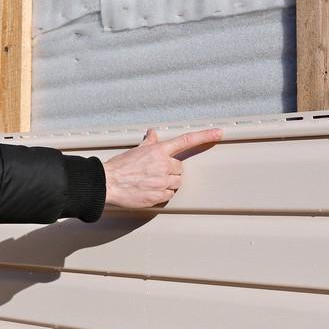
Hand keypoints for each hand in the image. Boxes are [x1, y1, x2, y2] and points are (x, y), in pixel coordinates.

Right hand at [102, 128, 222, 208]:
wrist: (109, 183)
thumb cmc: (120, 166)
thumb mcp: (135, 150)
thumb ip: (149, 142)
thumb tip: (153, 133)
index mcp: (159, 151)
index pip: (187, 140)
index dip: (205, 136)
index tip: (219, 133)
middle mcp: (164, 165)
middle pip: (180, 168)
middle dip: (170, 170)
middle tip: (155, 172)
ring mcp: (163, 181)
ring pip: (176, 182)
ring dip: (168, 182)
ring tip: (151, 182)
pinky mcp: (160, 196)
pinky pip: (169, 194)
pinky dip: (162, 193)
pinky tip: (149, 190)